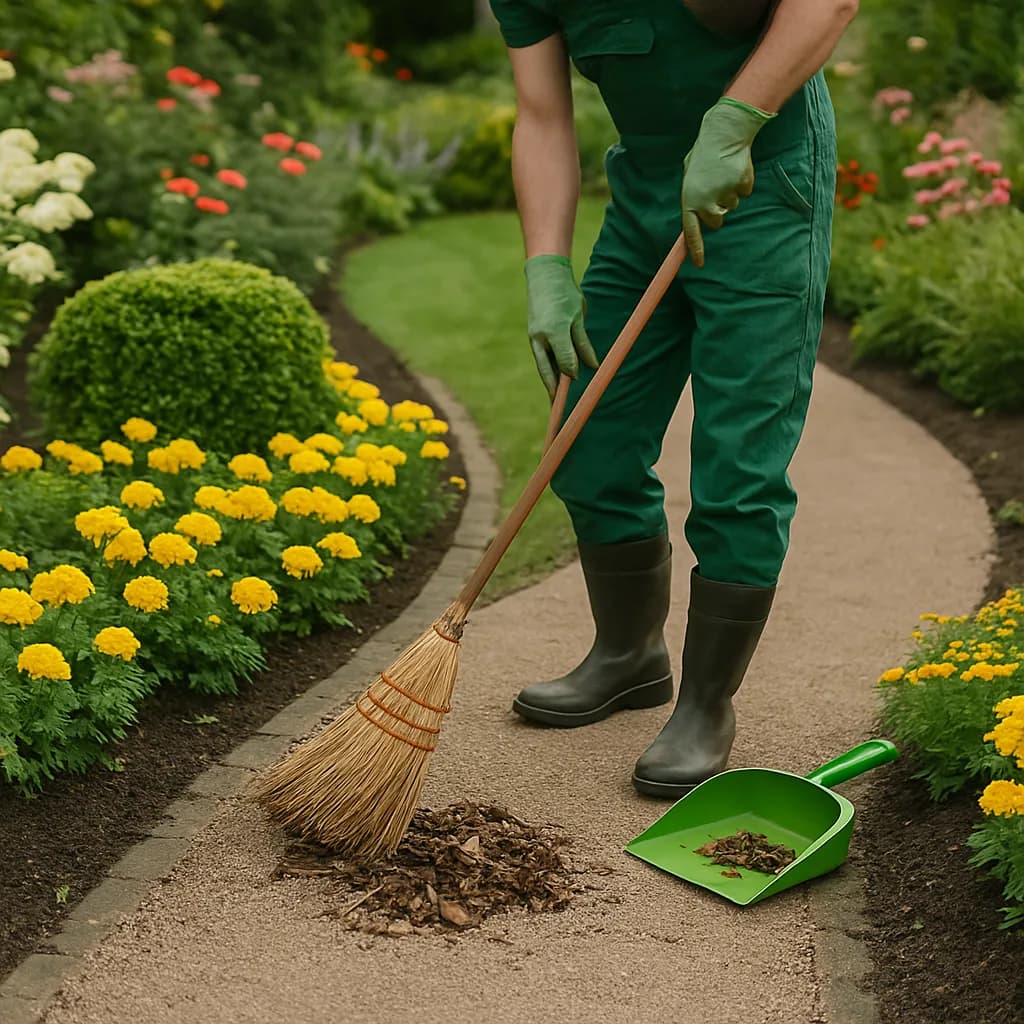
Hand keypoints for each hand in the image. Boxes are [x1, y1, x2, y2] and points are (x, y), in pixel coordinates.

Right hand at [524, 255, 597, 397]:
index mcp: (554, 331)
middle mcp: (540, 337)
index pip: (565, 361)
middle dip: (553, 390)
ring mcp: (534, 337)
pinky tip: (554, 379)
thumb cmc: (565, 294)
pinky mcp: (533, 336)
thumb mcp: (579, 317)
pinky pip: (541, 357)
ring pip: (543, 365)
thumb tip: (592, 365)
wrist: (544, 275)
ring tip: (555, 399)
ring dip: (549, 382)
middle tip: (557, 408)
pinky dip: (548, 369)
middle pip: (547, 370)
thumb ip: (583, 343)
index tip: (577, 389)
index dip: (572, 375)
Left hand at [681, 97, 774, 266]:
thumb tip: (696, 214)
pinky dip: (742, 183)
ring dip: (729, 193)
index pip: (691, 231)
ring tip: (724, 173)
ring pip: (731, 206)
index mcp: (689, 199)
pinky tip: (735, 168)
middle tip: (716, 188)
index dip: (695, 249)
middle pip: (716, 221)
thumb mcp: (690, 176)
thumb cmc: (704, 155)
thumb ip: (692, 196)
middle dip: (717, 210)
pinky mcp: (741, 186)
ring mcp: (724, 194)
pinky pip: (744, 192)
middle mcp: (706, 200)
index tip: (699, 264)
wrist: (723, 133)